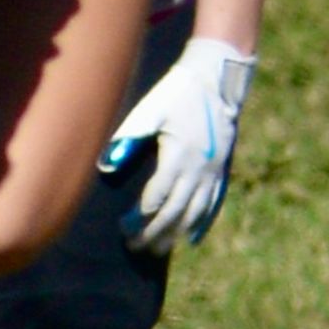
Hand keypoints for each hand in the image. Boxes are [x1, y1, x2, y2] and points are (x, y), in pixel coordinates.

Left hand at [101, 37, 256, 252]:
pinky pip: (213, 202)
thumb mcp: (149, 110)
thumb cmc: (177, 92)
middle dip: (155, 231)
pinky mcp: (222, 167)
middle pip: (176, 209)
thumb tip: (106, 167)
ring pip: (195, 210)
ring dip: (176, 233)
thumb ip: (128, 137)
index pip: (157, 196)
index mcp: (180, 154)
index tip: (123, 229)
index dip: (140, 216)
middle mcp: (200, 167)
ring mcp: (214, 170)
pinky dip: (202, 223)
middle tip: (136, 247)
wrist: (217, 79)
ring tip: (159, 250)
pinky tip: (191, 239)